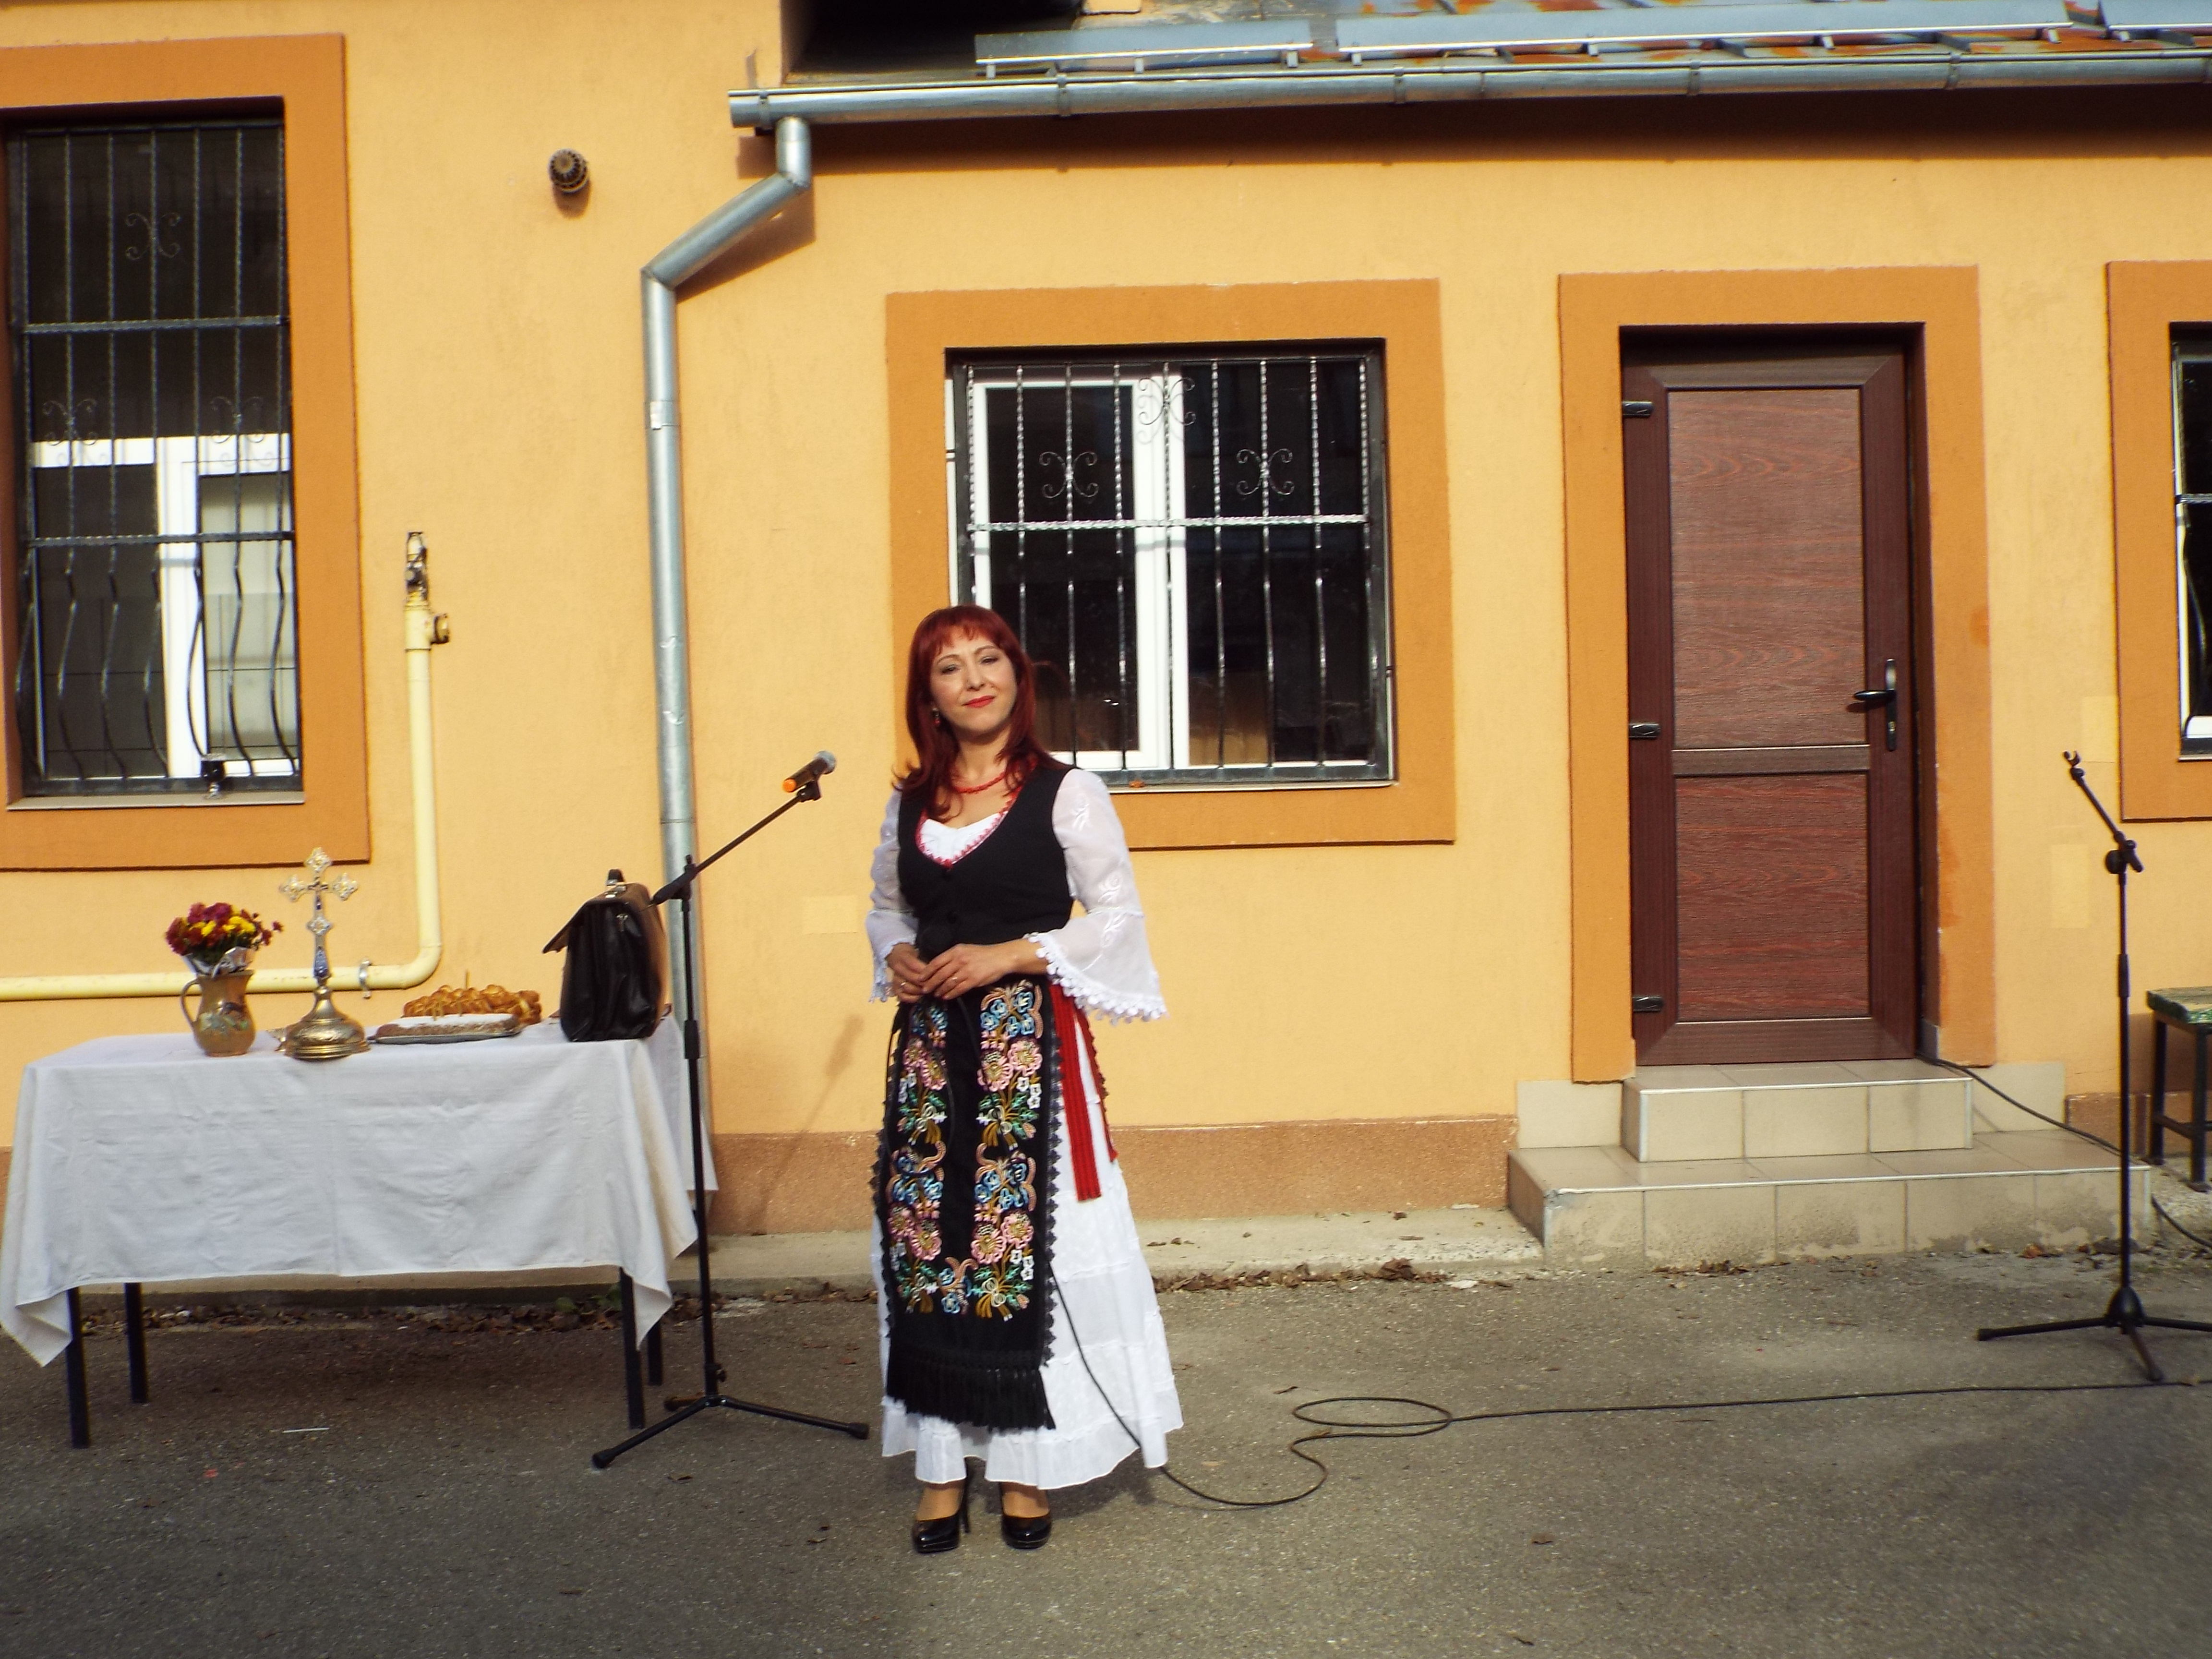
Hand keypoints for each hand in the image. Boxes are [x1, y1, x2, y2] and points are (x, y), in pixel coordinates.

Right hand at [885, 942, 930, 1003]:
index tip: (936, 974)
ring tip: (929, 990)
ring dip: (920, 991)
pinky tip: (920, 997)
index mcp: (902, 957)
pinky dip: (912, 998)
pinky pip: (903, 996)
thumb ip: (925, 960)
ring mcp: (895, 979)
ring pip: (908, 988)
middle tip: (935, 985)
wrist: (897, 956)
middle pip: (912, 978)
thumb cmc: (912, 954)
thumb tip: (937, 968)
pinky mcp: (894, 988)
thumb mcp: (918, 952)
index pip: (914, 965)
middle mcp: (897, 968)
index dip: (925, 971)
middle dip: (925, 983)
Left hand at [914, 939, 1044, 1001]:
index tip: (920, 978)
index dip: (926, 971)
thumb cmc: (983, 953)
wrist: (1001, 957)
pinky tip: (946, 997)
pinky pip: (958, 989)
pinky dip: (950, 994)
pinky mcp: (974, 980)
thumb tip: (938, 966)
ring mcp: (967, 970)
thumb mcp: (966, 949)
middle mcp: (960, 960)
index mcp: (956, 951)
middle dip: (930, 983)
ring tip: (936, 994)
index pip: (936, 962)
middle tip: (924, 990)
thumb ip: (952, 957)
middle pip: (940, 974)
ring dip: (940, 990)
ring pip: (948, 983)